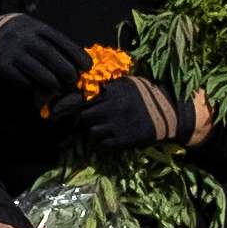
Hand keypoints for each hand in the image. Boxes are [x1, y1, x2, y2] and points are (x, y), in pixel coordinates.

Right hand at [0, 14, 86, 102]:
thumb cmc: (12, 36)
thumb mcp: (28, 29)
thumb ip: (47, 40)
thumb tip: (75, 59)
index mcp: (32, 25)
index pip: (60, 41)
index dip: (76, 54)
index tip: (87, 66)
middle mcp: (22, 35)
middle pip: (52, 56)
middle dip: (66, 71)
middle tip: (73, 79)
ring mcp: (10, 50)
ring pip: (39, 71)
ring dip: (52, 82)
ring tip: (58, 87)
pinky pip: (22, 79)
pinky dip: (34, 86)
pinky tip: (39, 88)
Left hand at [49, 72, 203, 153]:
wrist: (170, 113)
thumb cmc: (146, 95)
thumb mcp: (126, 84)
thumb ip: (105, 86)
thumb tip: (78, 85)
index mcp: (111, 90)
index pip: (80, 97)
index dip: (67, 104)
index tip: (56, 109)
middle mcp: (111, 106)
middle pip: (83, 116)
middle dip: (82, 119)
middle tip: (85, 120)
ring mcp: (117, 124)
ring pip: (91, 131)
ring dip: (94, 131)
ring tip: (105, 128)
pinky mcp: (123, 140)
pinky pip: (103, 144)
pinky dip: (105, 142)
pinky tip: (114, 137)